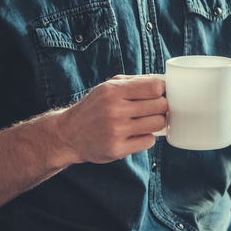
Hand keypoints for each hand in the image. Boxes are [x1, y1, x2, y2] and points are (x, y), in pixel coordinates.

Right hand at [52, 75, 167, 165]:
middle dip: (160, 107)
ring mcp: (116, 131)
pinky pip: (149, 141)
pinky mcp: (117, 149)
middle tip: (152, 110)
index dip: (161, 90)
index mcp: (113, 90)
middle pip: (160, 106)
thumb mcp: (107, 87)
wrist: (69, 135)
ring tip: (144, 122)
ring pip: (158, 124)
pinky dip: (145, 138)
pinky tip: (134, 135)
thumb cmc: (94, 108)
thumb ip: (134, 82)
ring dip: (155, 123)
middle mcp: (114, 110)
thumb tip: (162, 82)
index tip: (158, 94)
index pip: (154, 87)